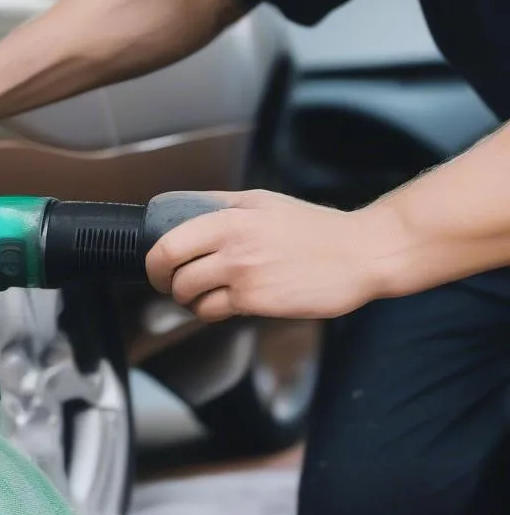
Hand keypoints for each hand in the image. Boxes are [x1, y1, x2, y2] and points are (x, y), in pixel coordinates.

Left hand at [145, 189, 386, 320]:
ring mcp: (242, 274)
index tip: (157, 265)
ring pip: (189, 294)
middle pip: (171, 269)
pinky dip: (212, 311)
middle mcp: (232, 243)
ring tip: (202, 296)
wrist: (361, 253)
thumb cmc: (316, 229)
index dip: (154, 259)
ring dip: (189, 300)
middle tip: (171, 285)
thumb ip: (222, 206)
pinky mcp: (255, 301)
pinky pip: (213, 311)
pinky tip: (225, 305)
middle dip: (164, 282)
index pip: (169, 240)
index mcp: (231, 216)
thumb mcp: (264, 202)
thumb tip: (183, 211)